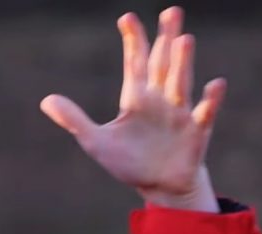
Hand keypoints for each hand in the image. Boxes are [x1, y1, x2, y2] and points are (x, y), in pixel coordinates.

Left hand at [40, 6, 225, 211]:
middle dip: (165, 38)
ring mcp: (179, 113)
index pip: (135, 63)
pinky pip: (204, 113)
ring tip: (184, 39)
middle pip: (162, 63)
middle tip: (172, 11)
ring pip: (180, 82)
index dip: (132, 41)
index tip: (126, 18)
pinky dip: (210, 100)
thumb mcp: (96, 143)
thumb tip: (46, 100)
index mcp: (136, 97)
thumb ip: (74, 120)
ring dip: (183, 62)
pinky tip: (215, 84)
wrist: (160, 188)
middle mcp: (160, 99)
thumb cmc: (129, 163)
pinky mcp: (196, 132)